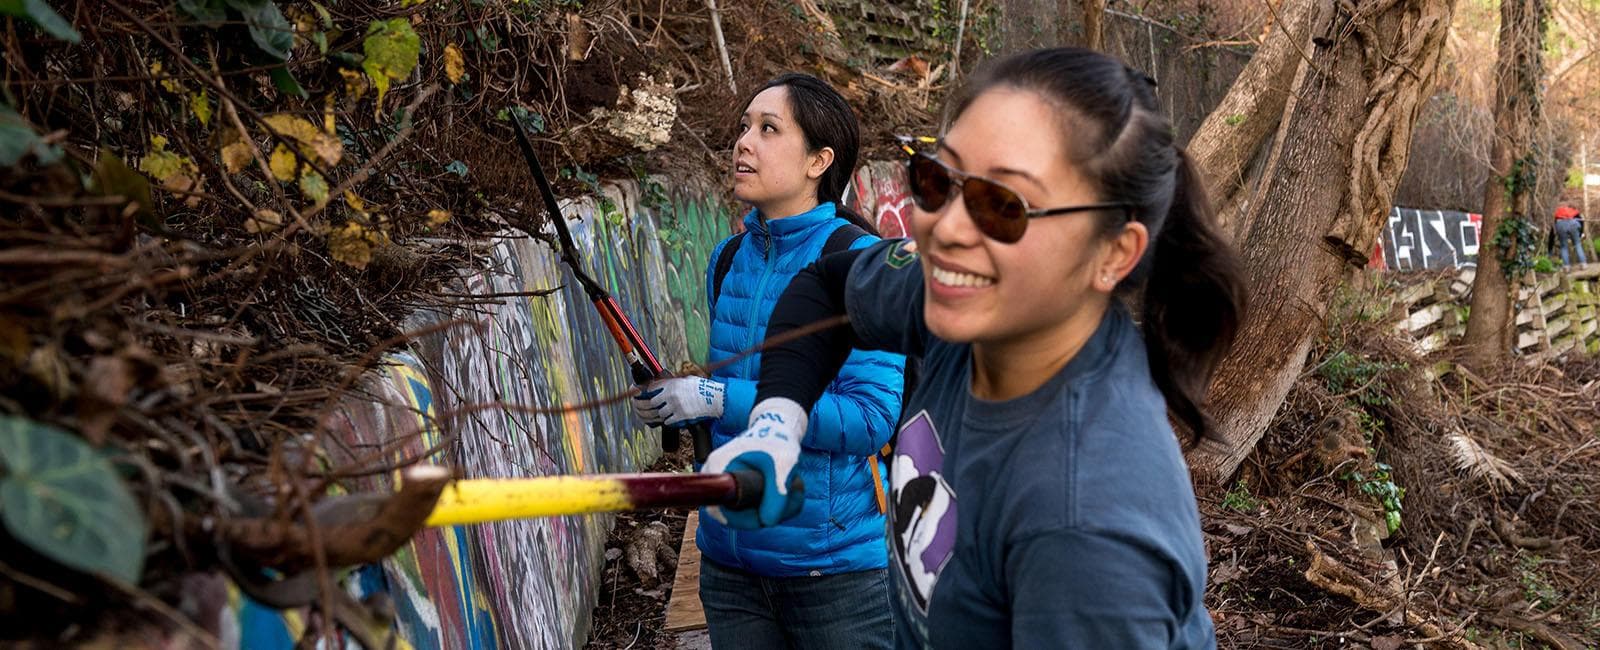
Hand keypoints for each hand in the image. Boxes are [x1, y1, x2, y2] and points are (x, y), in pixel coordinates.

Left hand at [632, 376, 724, 426]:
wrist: (713, 398)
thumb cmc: (702, 388)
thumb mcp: (687, 379)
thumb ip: (675, 382)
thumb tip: (667, 382)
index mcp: (672, 384)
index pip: (653, 387)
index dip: (651, 391)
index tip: (651, 394)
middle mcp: (671, 394)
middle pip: (653, 402)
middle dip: (656, 405)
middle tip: (660, 406)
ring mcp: (675, 406)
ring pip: (660, 413)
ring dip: (664, 414)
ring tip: (669, 413)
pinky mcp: (681, 415)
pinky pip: (668, 421)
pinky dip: (669, 421)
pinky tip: (673, 418)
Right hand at [703, 398, 806, 528]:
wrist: (777, 429)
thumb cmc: (778, 440)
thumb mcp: (784, 464)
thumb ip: (779, 494)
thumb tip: (768, 521)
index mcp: (718, 467)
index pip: (721, 512)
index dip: (745, 520)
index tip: (768, 512)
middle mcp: (715, 478)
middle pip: (735, 517)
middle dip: (766, 513)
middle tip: (789, 495)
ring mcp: (724, 485)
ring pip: (747, 515)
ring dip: (773, 509)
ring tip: (790, 489)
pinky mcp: (735, 490)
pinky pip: (752, 510)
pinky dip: (772, 506)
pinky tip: (784, 491)